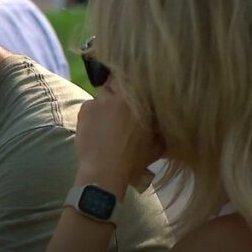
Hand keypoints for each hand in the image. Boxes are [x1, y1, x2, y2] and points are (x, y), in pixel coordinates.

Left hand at [75, 80, 164, 196]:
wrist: (104, 172)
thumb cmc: (134, 160)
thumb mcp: (158, 145)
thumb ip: (162, 127)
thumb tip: (166, 117)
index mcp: (140, 101)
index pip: (138, 79)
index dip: (137, 84)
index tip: (137, 93)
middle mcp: (119, 95)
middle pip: (119, 82)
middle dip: (121, 91)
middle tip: (122, 107)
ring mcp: (100, 101)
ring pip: (104, 93)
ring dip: (107, 102)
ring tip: (108, 119)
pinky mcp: (85, 109)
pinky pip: (91, 104)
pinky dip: (94, 112)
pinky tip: (97, 126)